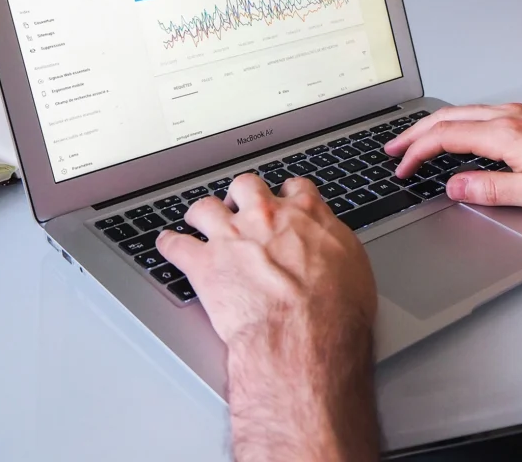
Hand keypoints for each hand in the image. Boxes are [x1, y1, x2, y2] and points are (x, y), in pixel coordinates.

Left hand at [157, 175, 378, 461]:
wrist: (305, 336)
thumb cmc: (335, 309)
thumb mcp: (353, 264)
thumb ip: (335, 241)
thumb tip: (331, 239)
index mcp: (305, 214)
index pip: (295, 188)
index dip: (287, 193)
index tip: (284, 199)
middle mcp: (266, 216)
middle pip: (246, 185)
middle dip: (241, 193)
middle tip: (240, 205)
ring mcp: (232, 237)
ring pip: (205, 207)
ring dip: (202, 213)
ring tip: (199, 219)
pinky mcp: (205, 264)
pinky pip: (176, 245)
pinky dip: (169, 244)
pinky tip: (167, 243)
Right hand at [385, 104, 521, 215]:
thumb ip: (491, 189)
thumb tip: (455, 186)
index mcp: (508, 133)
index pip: (446, 136)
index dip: (418, 152)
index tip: (402, 168)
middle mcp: (512, 116)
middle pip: (449, 117)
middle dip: (415, 133)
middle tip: (393, 148)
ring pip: (464, 112)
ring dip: (435, 126)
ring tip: (415, 141)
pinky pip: (481, 113)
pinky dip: (457, 123)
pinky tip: (457, 133)